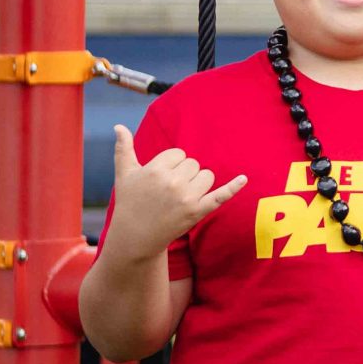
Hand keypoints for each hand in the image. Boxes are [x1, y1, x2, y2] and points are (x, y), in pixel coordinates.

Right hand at [107, 126, 247, 258]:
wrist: (135, 237)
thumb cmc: (130, 202)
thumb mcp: (124, 175)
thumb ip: (123, 149)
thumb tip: (118, 126)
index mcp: (155, 170)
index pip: (179, 154)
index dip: (171, 165)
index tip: (159, 180)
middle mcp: (172, 182)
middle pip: (194, 164)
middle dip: (184, 175)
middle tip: (167, 192)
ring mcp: (187, 198)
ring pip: (207, 175)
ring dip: (198, 184)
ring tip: (179, 197)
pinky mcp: (198, 212)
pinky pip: (221, 195)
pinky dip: (233, 187)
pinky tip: (244, 179)